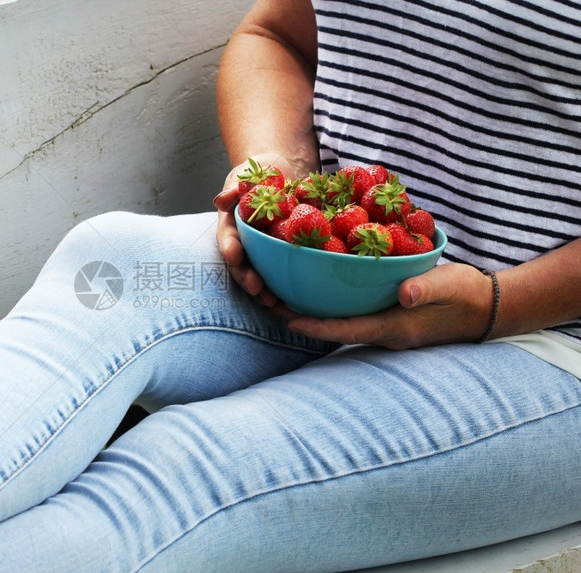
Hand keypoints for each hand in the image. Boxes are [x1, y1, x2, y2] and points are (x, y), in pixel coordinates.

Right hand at [215, 153, 297, 307]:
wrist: (283, 174)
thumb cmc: (260, 176)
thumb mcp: (246, 176)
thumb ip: (234, 188)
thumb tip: (220, 201)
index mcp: (233, 225)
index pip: (228, 238)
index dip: (230, 248)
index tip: (234, 255)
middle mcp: (246, 244)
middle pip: (243, 265)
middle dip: (248, 278)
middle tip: (257, 289)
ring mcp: (264, 252)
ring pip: (262, 275)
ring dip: (267, 291)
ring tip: (274, 303)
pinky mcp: (284, 255)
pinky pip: (286, 273)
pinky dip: (290, 288)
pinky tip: (299, 301)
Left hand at [279, 263, 494, 348]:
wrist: (487, 307)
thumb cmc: (466, 295)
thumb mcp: (449, 286)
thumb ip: (426, 289)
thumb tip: (404, 294)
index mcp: (393, 327)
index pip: (346, 330)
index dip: (316, 326)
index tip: (288, 318)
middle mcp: (383, 331)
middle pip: (334, 328)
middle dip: (302, 318)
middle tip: (270, 301)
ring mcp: (385, 327)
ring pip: (340, 322)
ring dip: (312, 311)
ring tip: (281, 295)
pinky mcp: (388, 318)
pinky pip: (352, 313)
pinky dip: (331, 304)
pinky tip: (316, 288)